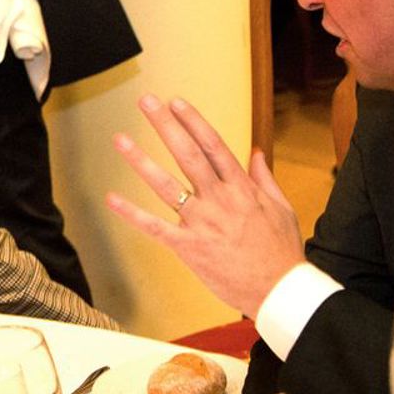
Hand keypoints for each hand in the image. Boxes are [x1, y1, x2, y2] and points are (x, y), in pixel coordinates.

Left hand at [105, 94, 304, 314]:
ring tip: (120, 140)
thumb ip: (264, 178)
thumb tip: (254, 152)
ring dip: (141, 161)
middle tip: (147, 102)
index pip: (213, 145)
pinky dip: (132, 214)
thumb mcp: (281, 208)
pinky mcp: (188, 247)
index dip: (193, 121)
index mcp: (242, 189)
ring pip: (167, 186)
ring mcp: (202, 223)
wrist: (279, 291)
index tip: (177, 102)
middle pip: (188, 155)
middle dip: (165, 126)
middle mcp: (219, 200)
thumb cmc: (281, 251)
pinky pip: (155, 227)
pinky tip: (112, 198)